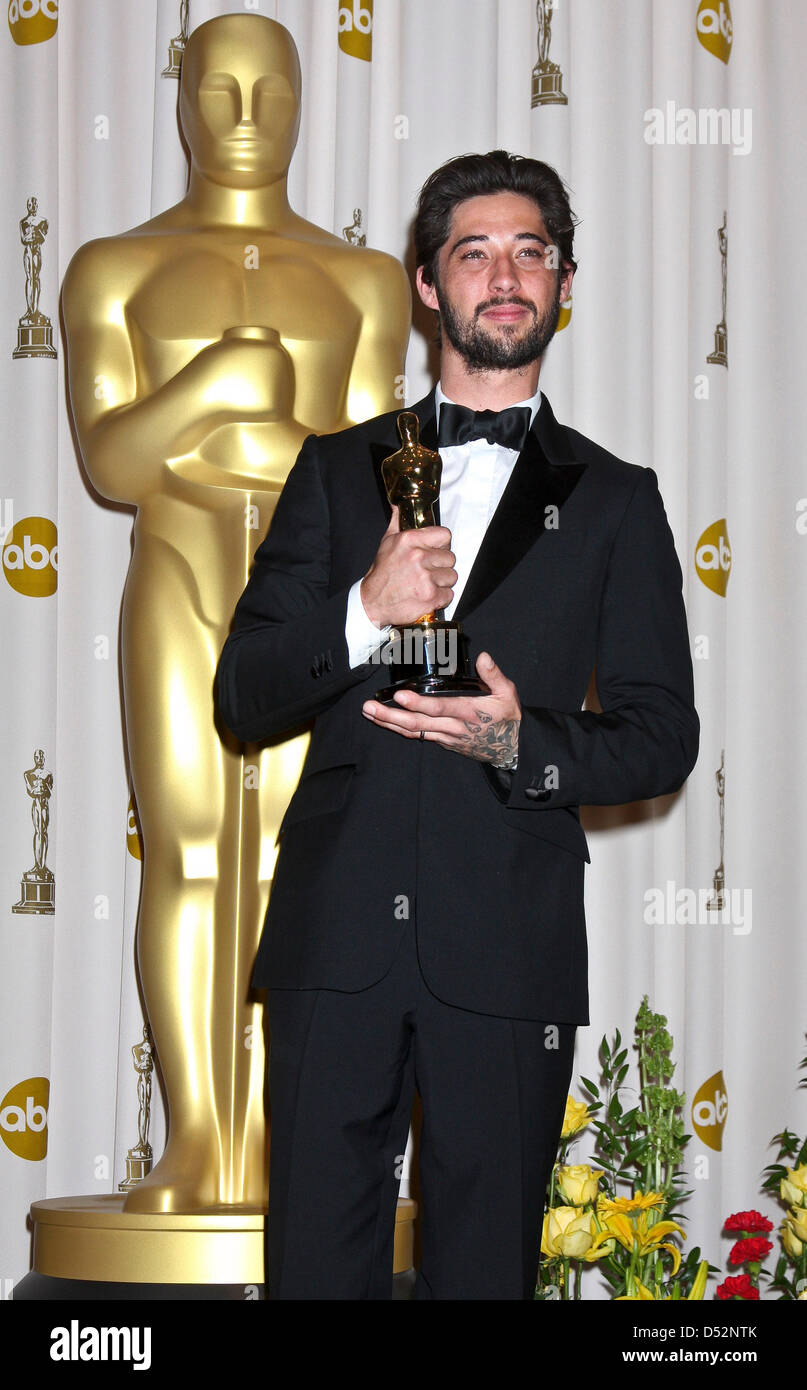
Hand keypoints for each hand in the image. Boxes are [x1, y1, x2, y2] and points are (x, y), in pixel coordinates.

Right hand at [360, 508, 455, 628]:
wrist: (373, 602)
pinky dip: (440, 598)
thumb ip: (397, 522)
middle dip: (441, 565)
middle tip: (428, 570)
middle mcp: (418, 557)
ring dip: (442, 582)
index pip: (445, 535)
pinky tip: (427, 595)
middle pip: (450, 558)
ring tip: (427, 583)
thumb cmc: (381, 573)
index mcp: (409, 540)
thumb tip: (398, 504)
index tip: (437, 551)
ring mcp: (426, 578)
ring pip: (452, 576)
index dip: (442, 544)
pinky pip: (449, 594)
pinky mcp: (431, 597)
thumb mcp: (387, 542)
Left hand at [362, 653, 520, 763]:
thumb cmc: (508, 718)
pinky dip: (400, 729)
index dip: (419, 703)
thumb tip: (483, 657)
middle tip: (369, 707)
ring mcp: (446, 737)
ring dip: (389, 723)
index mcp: (469, 712)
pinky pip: (418, 736)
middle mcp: (454, 727)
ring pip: (413, 731)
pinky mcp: (443, 742)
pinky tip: (385, 722)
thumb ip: (494, 675)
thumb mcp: (508, 694)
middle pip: (417, 723)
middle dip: (391, 716)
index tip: (400, 696)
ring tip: (369, 713)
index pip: (439, 708)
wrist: (512, 748)